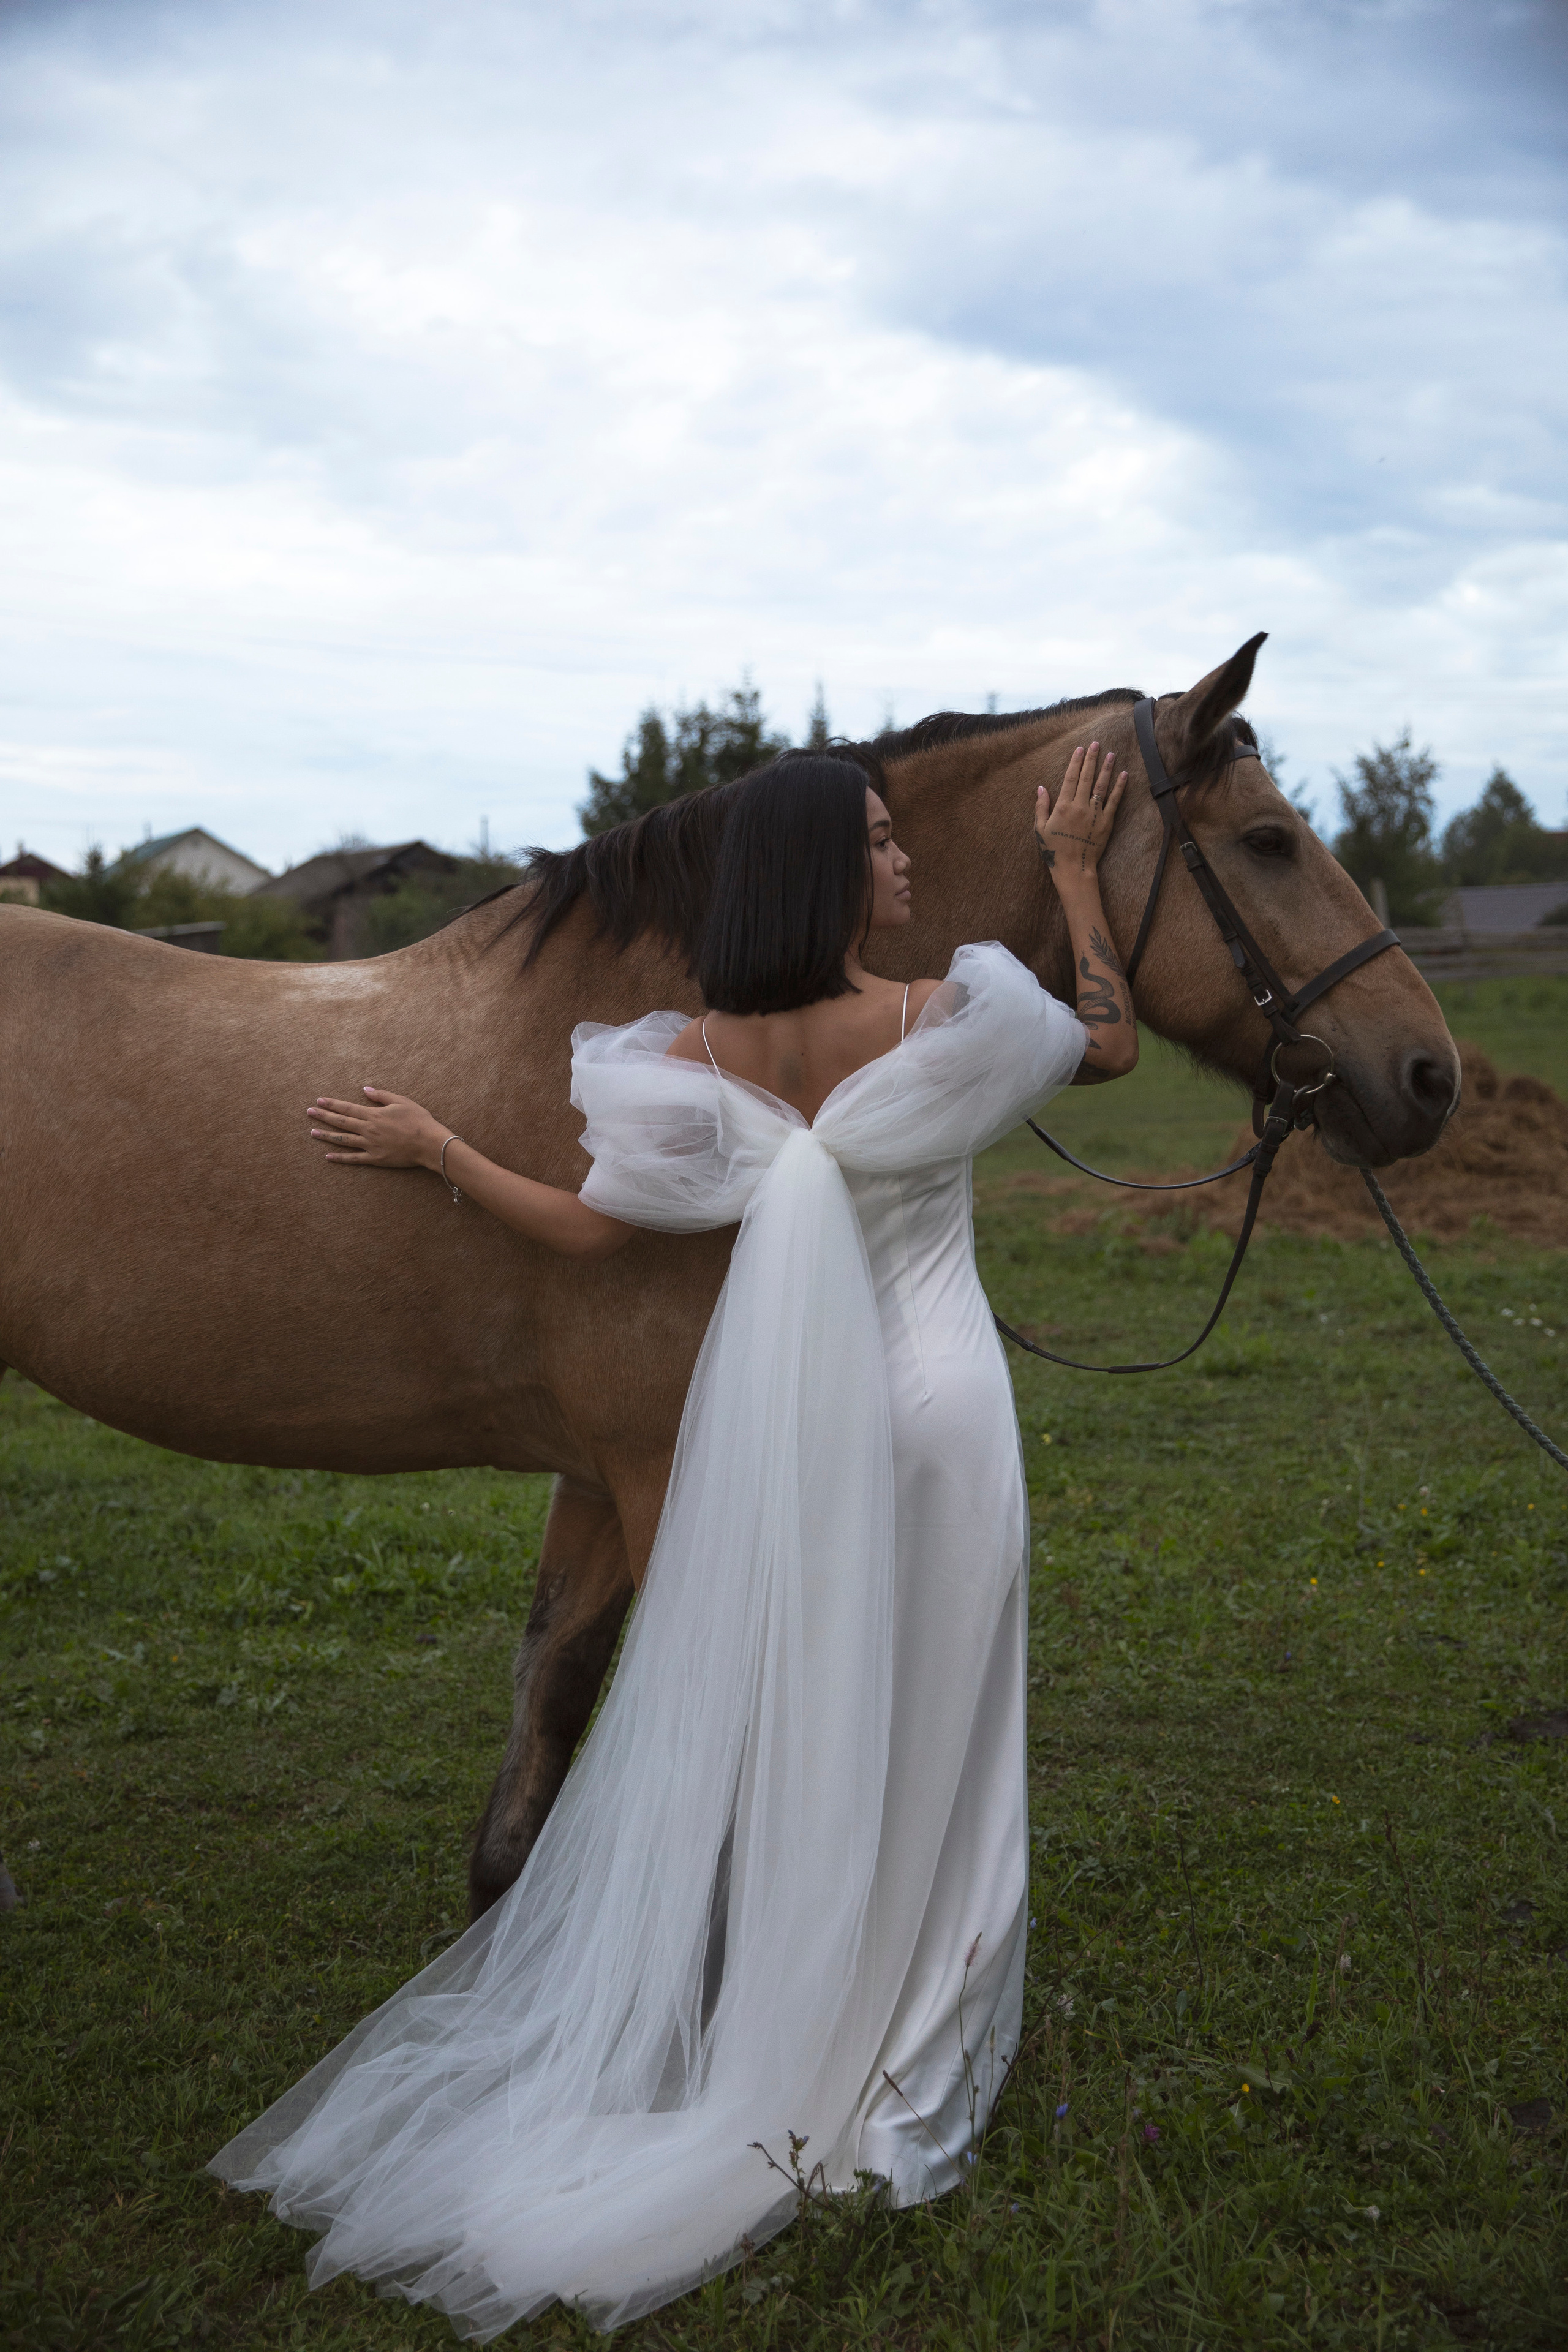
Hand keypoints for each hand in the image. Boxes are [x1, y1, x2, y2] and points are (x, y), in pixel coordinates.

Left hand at [307, 1086, 449, 1171]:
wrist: (429, 1143)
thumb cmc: (418, 1120)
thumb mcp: (402, 1101)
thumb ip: (382, 1095)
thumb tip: (365, 1088)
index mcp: (374, 1114)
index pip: (348, 1108)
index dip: (332, 1104)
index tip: (319, 1101)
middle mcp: (368, 1129)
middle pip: (341, 1122)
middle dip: (324, 1116)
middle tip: (309, 1112)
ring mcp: (370, 1145)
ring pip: (344, 1140)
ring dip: (327, 1136)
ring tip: (313, 1132)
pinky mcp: (375, 1158)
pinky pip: (354, 1158)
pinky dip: (340, 1158)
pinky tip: (328, 1156)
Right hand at [1035, 743, 1126, 888]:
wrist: (1074, 867)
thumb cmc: (1054, 850)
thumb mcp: (1040, 829)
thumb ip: (1041, 807)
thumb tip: (1041, 788)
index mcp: (1063, 806)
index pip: (1070, 778)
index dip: (1076, 762)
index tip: (1080, 749)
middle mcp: (1080, 806)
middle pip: (1087, 777)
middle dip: (1092, 759)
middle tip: (1096, 744)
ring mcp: (1094, 813)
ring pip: (1101, 786)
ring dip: (1107, 768)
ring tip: (1111, 754)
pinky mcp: (1106, 822)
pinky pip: (1114, 801)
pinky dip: (1119, 787)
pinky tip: (1124, 775)